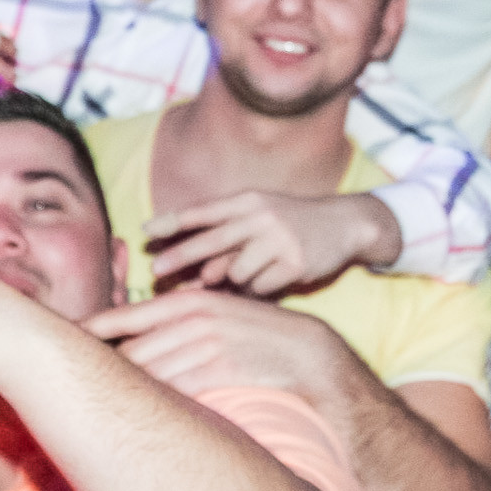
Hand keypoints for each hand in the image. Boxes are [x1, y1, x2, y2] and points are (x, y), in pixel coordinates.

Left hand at [83, 290, 337, 397]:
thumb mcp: (213, 313)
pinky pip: (176, 393)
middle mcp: (190, 319)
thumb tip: (133, 334)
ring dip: (127, 396)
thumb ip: (175, 320)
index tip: (61, 343)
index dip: (88, 332)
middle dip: (101, 372)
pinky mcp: (220, 370)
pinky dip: (160, 407)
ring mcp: (205, 344)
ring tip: (103, 413)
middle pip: (128, 352)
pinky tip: (149, 421)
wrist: (305, 353)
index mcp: (184, 301)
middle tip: (73, 388)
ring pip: (148, 374)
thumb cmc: (253, 334)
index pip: (121, 317)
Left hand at [143, 191, 397, 294]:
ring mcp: (279, 239)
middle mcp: (260, 216)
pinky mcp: (295, 263)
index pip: (203, 210)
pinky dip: (259, 289)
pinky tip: (271, 280)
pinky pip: (260, 287)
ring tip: (251, 272)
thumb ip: (228, 238)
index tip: (145, 232)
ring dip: (235, 281)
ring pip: (236, 272)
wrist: (345, 224)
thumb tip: (196, 272)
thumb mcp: (259, 216)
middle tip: (154, 273)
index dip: (173, 221)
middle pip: (212, 240)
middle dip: (181, 257)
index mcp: (247, 200)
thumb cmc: (291, 222)